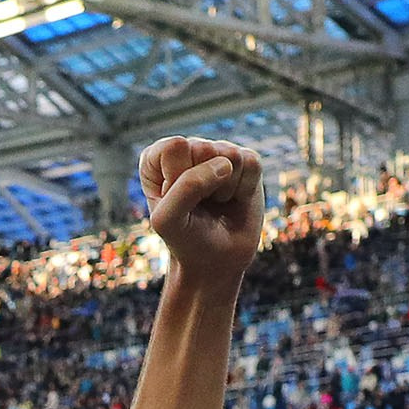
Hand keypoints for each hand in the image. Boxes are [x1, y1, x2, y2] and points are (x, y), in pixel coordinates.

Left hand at [142, 137, 263, 290]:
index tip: (176, 202)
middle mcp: (188, 149)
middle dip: (204, 186)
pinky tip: (233, 199)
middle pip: (204, 148)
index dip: (178, 179)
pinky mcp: (245, 162)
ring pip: (230, 155)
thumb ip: (187, 186)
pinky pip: (252, 164)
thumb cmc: (185, 238)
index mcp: (157, 158)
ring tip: (216, 202)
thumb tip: (226, 164)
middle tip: (199, 206)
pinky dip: (245, 189)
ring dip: (225, 189)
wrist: (214, 261)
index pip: (174, 147)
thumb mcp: (169, 219)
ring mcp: (218, 153)